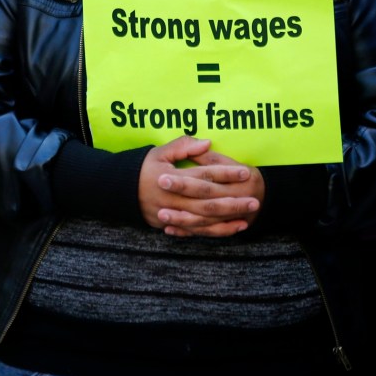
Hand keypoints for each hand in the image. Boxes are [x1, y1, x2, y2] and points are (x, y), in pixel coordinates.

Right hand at [138, 135, 262, 237]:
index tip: (244, 172)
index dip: (225, 174)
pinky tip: (234, 228)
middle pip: (208, 202)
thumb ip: (183, 146)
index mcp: (172, 178)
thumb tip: (207, 143)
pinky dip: (217, 231)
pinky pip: (198, 232)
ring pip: (205, 220)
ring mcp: (173, 215)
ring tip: (249, 215)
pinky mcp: (173, 225)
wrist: (120, 192)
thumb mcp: (159, 152)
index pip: (204, 176)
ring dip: (228, 219)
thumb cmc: (143, 168)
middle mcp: (174, 199)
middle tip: (255, 199)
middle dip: (233, 201)